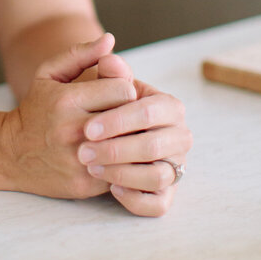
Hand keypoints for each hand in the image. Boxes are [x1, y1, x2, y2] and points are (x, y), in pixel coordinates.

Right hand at [0, 34, 137, 199]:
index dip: (125, 90)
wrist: (10, 152)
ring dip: (132, 142)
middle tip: (125, 116)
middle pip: (129, 119)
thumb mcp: (50, 74)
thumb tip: (110, 39)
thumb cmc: (37, 108)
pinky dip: (124, 165)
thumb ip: (81, 54)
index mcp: (67, 99)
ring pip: (129, 149)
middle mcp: (73, 130)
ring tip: (126, 136)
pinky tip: (117, 157)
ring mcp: (79, 160)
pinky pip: (121, 174)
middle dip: (131, 116)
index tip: (118, 94)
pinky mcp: (84, 184)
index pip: (123, 89)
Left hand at [77, 76, 191, 216]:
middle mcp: (178, 136)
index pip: (150, 111)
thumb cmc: (98, 106)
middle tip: (83, 152)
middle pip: (154, 146)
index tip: (88, 127)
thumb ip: (103, 69)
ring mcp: (174, 166)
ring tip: (91, 168)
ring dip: (122, 174)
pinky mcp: (165, 193)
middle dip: (116, 150)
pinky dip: (137, 199)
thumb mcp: (93, 84)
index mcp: (167, 106)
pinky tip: (112, 189)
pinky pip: (158, 203)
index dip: (119, 120)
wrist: (94, 136)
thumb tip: (108, 55)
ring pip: (157, 176)